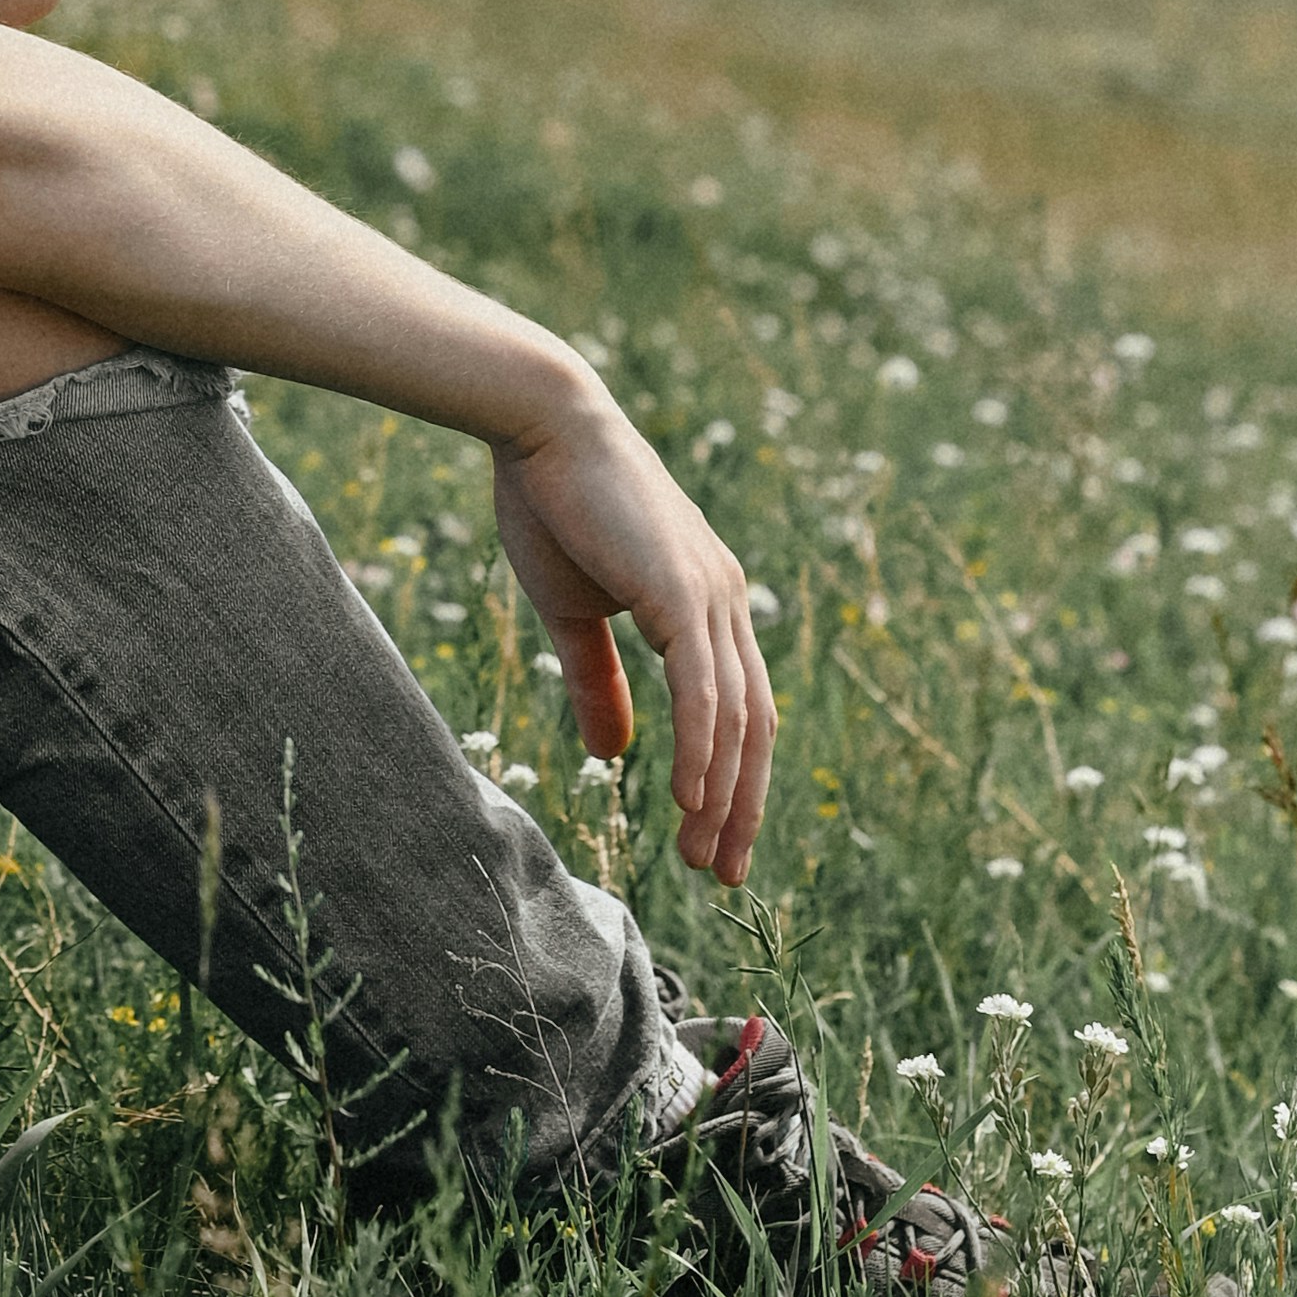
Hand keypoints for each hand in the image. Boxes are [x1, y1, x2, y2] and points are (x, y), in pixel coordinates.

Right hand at [485, 381, 773, 881]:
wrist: (542, 424)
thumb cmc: (552, 504)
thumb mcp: (573, 612)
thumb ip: (599, 683)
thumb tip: (616, 755)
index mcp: (707, 604)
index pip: (740, 710)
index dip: (732, 779)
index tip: (711, 839)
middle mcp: (726, 602)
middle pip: (755, 726)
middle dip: (742, 805)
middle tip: (721, 872)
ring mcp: (712, 596)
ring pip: (737, 718)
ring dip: (725, 794)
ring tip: (704, 854)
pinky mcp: (683, 592)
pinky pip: (704, 691)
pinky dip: (702, 749)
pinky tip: (688, 799)